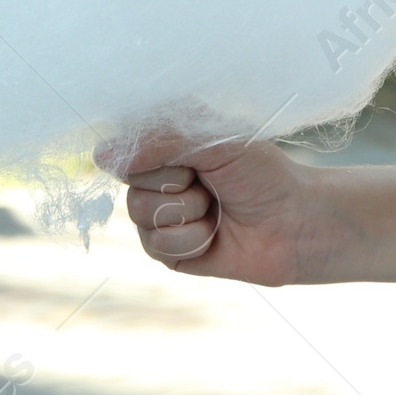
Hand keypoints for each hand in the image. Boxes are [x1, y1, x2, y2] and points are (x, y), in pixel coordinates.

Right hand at [97, 129, 316, 285]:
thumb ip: (161, 142)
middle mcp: (159, 178)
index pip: (128, 145)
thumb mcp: (215, 143)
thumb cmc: (262, 174)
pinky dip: (191, 240)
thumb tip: (101, 155)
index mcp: (169, 144)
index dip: (154, 154)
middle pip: (130, 183)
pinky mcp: (170, 252)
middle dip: (176, 184)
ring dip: (187, 213)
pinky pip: (157, 245)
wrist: (294, 222)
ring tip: (216, 208)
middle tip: (210, 182)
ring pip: (140, 215)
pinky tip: (214, 236)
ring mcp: (162, 216)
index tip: (189, 156)